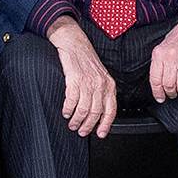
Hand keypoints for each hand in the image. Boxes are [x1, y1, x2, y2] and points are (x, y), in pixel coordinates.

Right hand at [52, 21, 118, 137]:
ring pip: (84, 109)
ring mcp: (88, 82)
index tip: (100, 134)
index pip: (111, 110)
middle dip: (88, 125)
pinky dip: (68, 109)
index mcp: (109, 85)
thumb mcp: (100, 76)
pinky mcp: (75, 79)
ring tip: (72, 123)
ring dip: (76, 120)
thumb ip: (102, 92)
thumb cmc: (86, 60)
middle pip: (96, 112)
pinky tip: (65, 112)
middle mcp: (100, 84)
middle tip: (81, 131)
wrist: (74, 43)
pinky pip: (72, 100)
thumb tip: (99, 112)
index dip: (105, 125)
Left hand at [147, 5, 177, 102]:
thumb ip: (159, 63)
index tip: (160, 98)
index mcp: (159, 54)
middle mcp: (171, 57)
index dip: (157, 92)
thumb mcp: (163, 46)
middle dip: (170, 93)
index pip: (155, 80)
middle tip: (172, 93)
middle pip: (168, 85)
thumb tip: (158, 84)